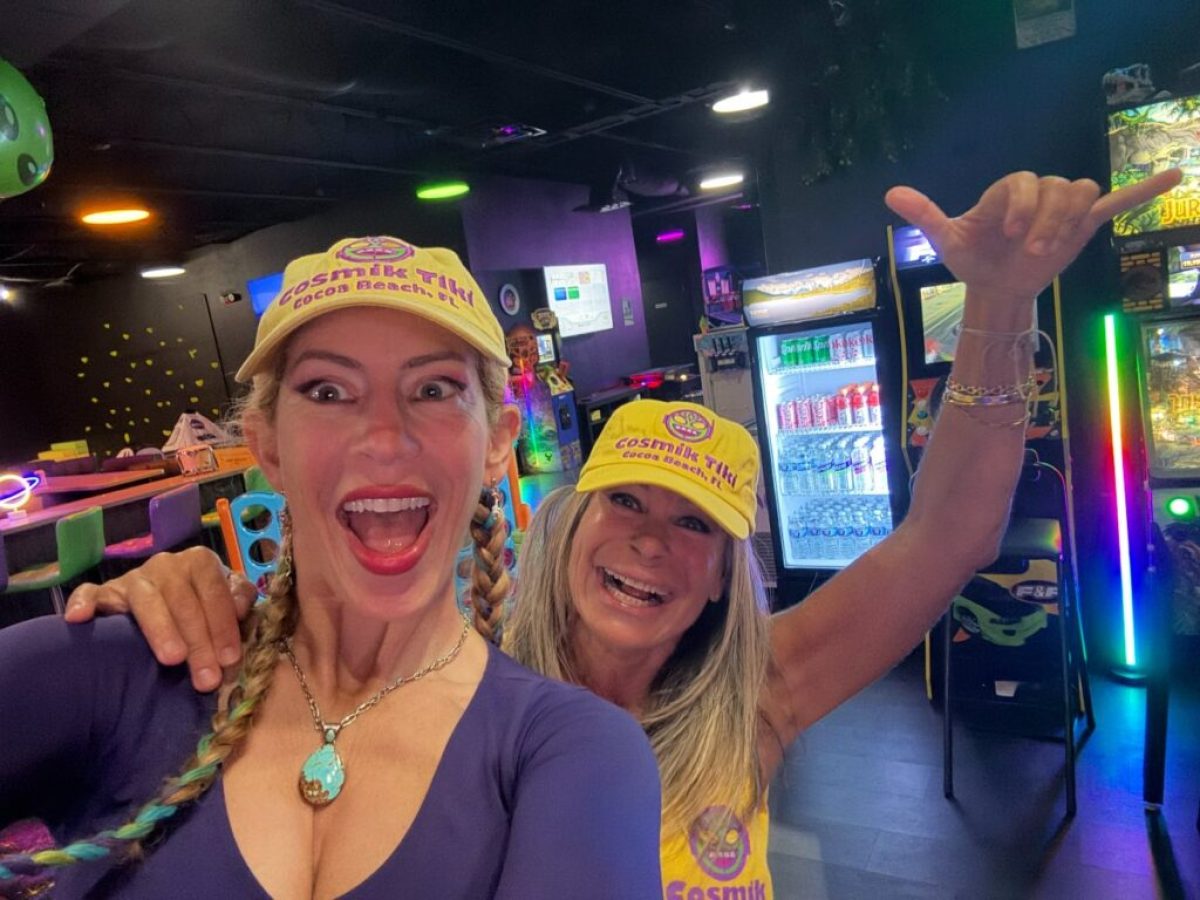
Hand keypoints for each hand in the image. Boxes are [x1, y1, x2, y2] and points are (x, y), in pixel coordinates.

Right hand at [64, 546, 255, 691]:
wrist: (168, 606)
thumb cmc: (204, 606)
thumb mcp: (228, 600)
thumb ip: (240, 598)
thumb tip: (242, 608)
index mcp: (199, 562)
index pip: (213, 590)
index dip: (223, 624)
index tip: (230, 658)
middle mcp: (166, 565)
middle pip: (182, 599)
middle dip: (198, 640)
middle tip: (206, 677)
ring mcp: (133, 578)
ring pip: (145, 599)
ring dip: (160, 629)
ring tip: (172, 658)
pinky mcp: (104, 593)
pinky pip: (90, 593)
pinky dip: (84, 603)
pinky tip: (80, 619)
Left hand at [885, 168, 1183, 322]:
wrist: (994, 287)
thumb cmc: (971, 259)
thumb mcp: (946, 239)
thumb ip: (925, 214)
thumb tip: (890, 194)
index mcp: (1008, 189)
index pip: (1022, 183)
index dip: (1019, 207)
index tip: (1008, 235)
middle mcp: (1038, 191)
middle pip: (1055, 188)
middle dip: (1044, 222)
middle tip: (1030, 253)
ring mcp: (1062, 208)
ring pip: (1081, 192)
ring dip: (1068, 221)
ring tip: (1052, 250)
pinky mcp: (1083, 225)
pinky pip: (1116, 203)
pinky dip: (1143, 190)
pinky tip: (1173, 175)